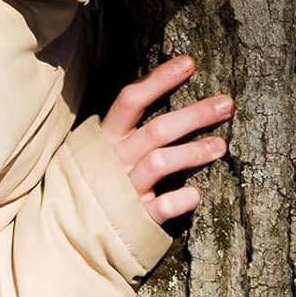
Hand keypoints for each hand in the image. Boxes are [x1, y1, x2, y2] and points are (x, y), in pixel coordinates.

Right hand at [100, 55, 233, 224]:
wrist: (69, 233)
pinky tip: (196, 194)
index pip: (132, 99)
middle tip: (226, 104)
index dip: (160, 79)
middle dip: (194, 114)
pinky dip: (181, 199)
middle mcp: (116, 160)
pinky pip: (162, 207)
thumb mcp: (104, 150)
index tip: (190, 63)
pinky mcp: (135, 219)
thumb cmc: (97, 183)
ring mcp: (125, 189)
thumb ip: (130, 129)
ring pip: (160, 163)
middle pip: (157, 129)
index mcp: (107, 138)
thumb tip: (164, 96)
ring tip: (221, 146)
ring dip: (193, 152)